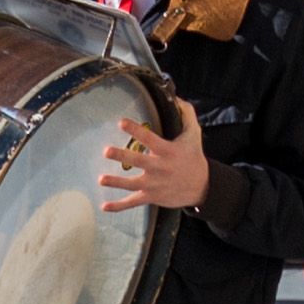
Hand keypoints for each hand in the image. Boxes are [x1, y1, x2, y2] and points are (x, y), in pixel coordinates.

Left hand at [96, 102, 211, 213]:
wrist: (202, 186)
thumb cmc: (193, 156)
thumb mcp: (194, 133)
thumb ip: (186, 114)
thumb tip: (176, 97)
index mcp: (167, 151)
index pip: (149, 139)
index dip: (135, 130)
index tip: (121, 122)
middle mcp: (159, 168)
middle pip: (138, 161)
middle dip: (122, 156)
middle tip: (106, 151)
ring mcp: (154, 185)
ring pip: (132, 184)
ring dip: (116, 182)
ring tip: (101, 179)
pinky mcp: (151, 197)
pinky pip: (133, 202)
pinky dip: (119, 206)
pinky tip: (104, 206)